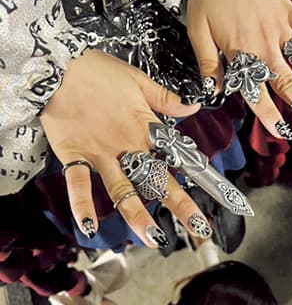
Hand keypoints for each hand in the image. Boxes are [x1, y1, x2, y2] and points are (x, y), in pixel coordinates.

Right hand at [39, 50, 211, 246]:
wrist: (56, 65)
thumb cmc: (97, 70)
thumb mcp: (138, 80)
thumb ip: (166, 99)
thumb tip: (193, 108)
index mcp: (145, 127)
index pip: (178, 155)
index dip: (200, 174)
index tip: (221, 194)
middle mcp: (127, 145)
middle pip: (158, 180)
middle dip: (181, 205)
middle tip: (200, 229)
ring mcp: (101, 153)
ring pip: (123, 190)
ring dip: (138, 215)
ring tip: (155, 238)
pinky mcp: (74, 155)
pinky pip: (79, 183)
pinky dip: (82, 205)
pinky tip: (90, 227)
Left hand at [187, 0, 291, 136]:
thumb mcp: (197, 29)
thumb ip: (207, 63)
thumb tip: (212, 92)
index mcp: (241, 52)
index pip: (255, 90)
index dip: (268, 112)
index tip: (280, 131)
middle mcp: (265, 44)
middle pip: (288, 80)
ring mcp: (280, 26)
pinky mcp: (289, 9)